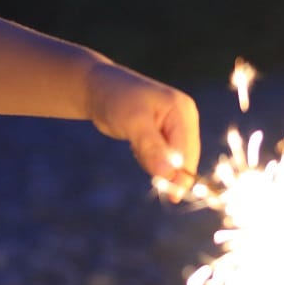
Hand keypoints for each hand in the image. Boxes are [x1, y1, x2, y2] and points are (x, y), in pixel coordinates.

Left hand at [84, 62, 199, 201]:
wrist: (96, 89)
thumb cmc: (115, 100)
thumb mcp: (133, 123)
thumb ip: (152, 148)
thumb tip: (168, 174)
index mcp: (182, 111)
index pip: (187, 150)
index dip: (180, 175)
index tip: (171, 196)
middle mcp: (183, 118)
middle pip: (184, 157)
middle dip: (167, 169)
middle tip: (141, 160)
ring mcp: (173, 126)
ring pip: (172, 160)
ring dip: (154, 163)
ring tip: (135, 146)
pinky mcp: (162, 133)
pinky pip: (161, 157)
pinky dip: (149, 159)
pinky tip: (135, 146)